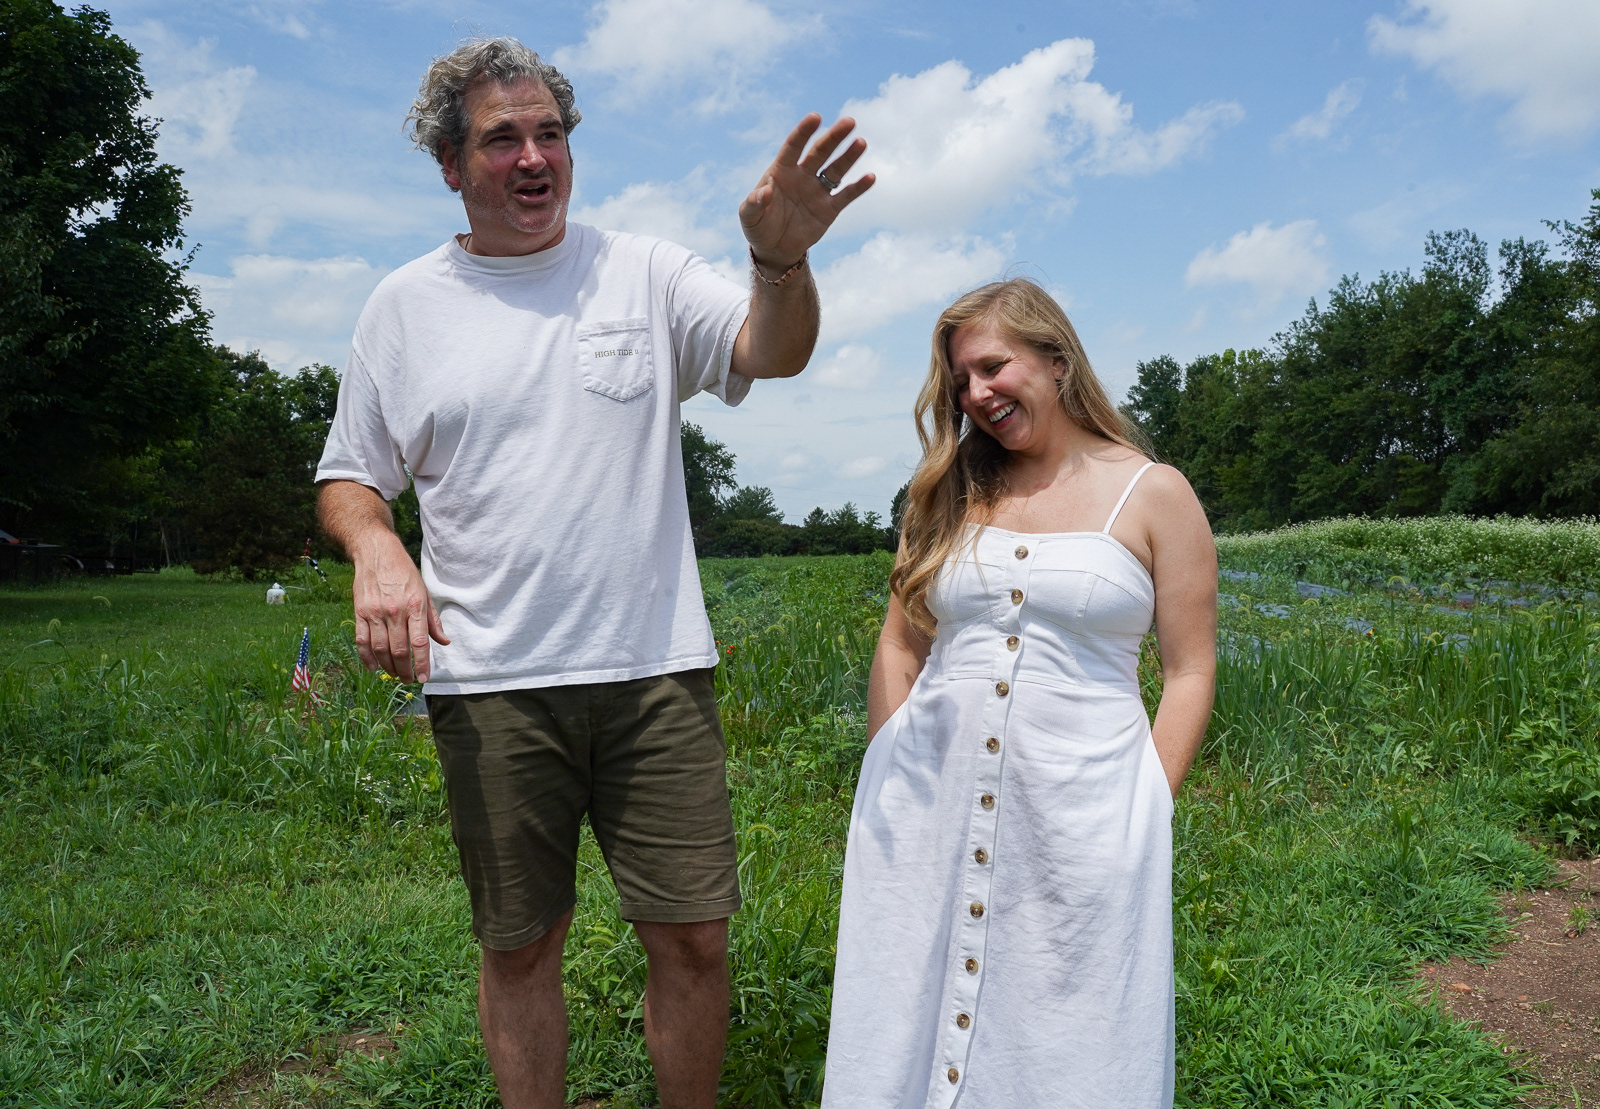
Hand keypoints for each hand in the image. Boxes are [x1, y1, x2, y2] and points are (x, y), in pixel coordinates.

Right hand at [351, 532, 449, 682]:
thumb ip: (433, 620)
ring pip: (380, 649)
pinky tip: (374, 667)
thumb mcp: (424, 592)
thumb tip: (444, 642)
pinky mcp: (359, 612)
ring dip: (388, 667)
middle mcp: (394, 611)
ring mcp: (375, 613)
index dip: (422, 664)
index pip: (420, 643)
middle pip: (398, 650)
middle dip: (405, 670)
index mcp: (415, 606)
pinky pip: (362, 640)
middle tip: (409, 679)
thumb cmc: (404, 573)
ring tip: (395, 675)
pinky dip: (367, 657)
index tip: (424, 678)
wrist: (376, 552)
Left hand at [740, 113, 874, 271]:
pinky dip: (858, 187)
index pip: (794, 146)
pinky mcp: (829, 210)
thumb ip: (754, 202)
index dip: (804, 132)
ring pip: (836, 170)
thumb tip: (766, 191)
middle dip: (834, 137)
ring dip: (849, 157)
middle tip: (849, 122)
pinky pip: (846, 196)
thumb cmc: (758, 226)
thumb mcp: (749, 216)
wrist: (774, 249)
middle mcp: (803, 176)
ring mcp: (817, 191)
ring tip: (861, 143)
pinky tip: (870, 177)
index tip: (815, 117)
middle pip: (820, 152)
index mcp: (782, 171)